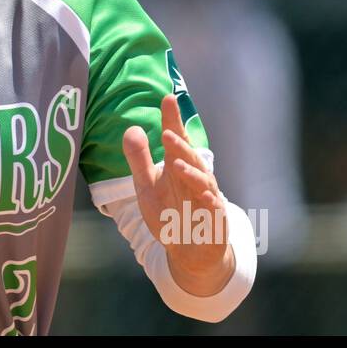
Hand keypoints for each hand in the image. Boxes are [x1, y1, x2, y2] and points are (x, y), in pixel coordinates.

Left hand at [122, 93, 233, 295]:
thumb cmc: (170, 212)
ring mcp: (207, 196)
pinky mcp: (215, 217)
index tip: (168, 98)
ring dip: (190, 172)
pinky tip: (203, 195)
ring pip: (202, 180)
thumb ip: (139, 160)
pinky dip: (209, 200)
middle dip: (179, 145)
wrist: (189, 248)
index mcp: (178, 166)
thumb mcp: (147, 186)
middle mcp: (195, 176)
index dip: (172, 120)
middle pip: (189, 157)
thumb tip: (132, 129)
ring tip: (175, 164)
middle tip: (166, 132)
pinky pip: (213, 207)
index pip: (175, 139)